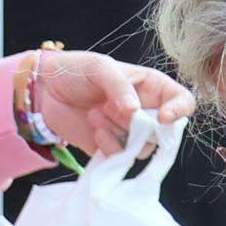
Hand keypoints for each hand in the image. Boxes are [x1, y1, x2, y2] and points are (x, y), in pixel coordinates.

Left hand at [27, 50, 196, 154]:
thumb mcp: (100, 67)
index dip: (179, 110)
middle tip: (118, 112)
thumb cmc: (75, 70)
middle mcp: (144, 111)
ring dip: (121, 135)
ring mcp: (128, 132)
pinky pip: (121, 158)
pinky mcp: (110, 148)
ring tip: (96, 115)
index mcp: (150, 87)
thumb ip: (119, 86)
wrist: (44, 90)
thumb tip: (135, 111)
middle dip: (143, 127)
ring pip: (142, 147)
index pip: (181, 100)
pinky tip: (94, 130)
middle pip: (164, 131)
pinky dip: (109, 147)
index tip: (162, 117)